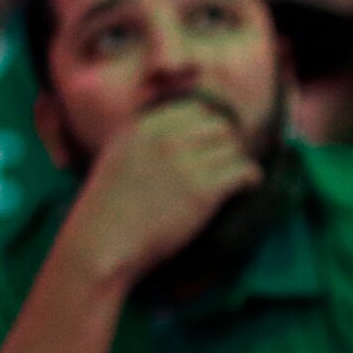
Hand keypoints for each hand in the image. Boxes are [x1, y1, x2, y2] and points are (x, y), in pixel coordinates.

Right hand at [55, 98, 262, 289]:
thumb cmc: (109, 209)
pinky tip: (247, 187)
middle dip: (226, 144)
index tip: (211, 145)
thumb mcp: (119, 156)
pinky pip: (244, 171)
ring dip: (236, 163)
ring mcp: (185, 163)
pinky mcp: (203, 190)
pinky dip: (250, 179)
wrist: (102, 244)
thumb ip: (147, 139)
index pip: (195, 109)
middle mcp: (165, 139)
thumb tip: (182, 133)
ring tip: (232, 180)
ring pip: (233, 148)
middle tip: (224, 165)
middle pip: (219, 126)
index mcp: (143, 127)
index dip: (208, 127)